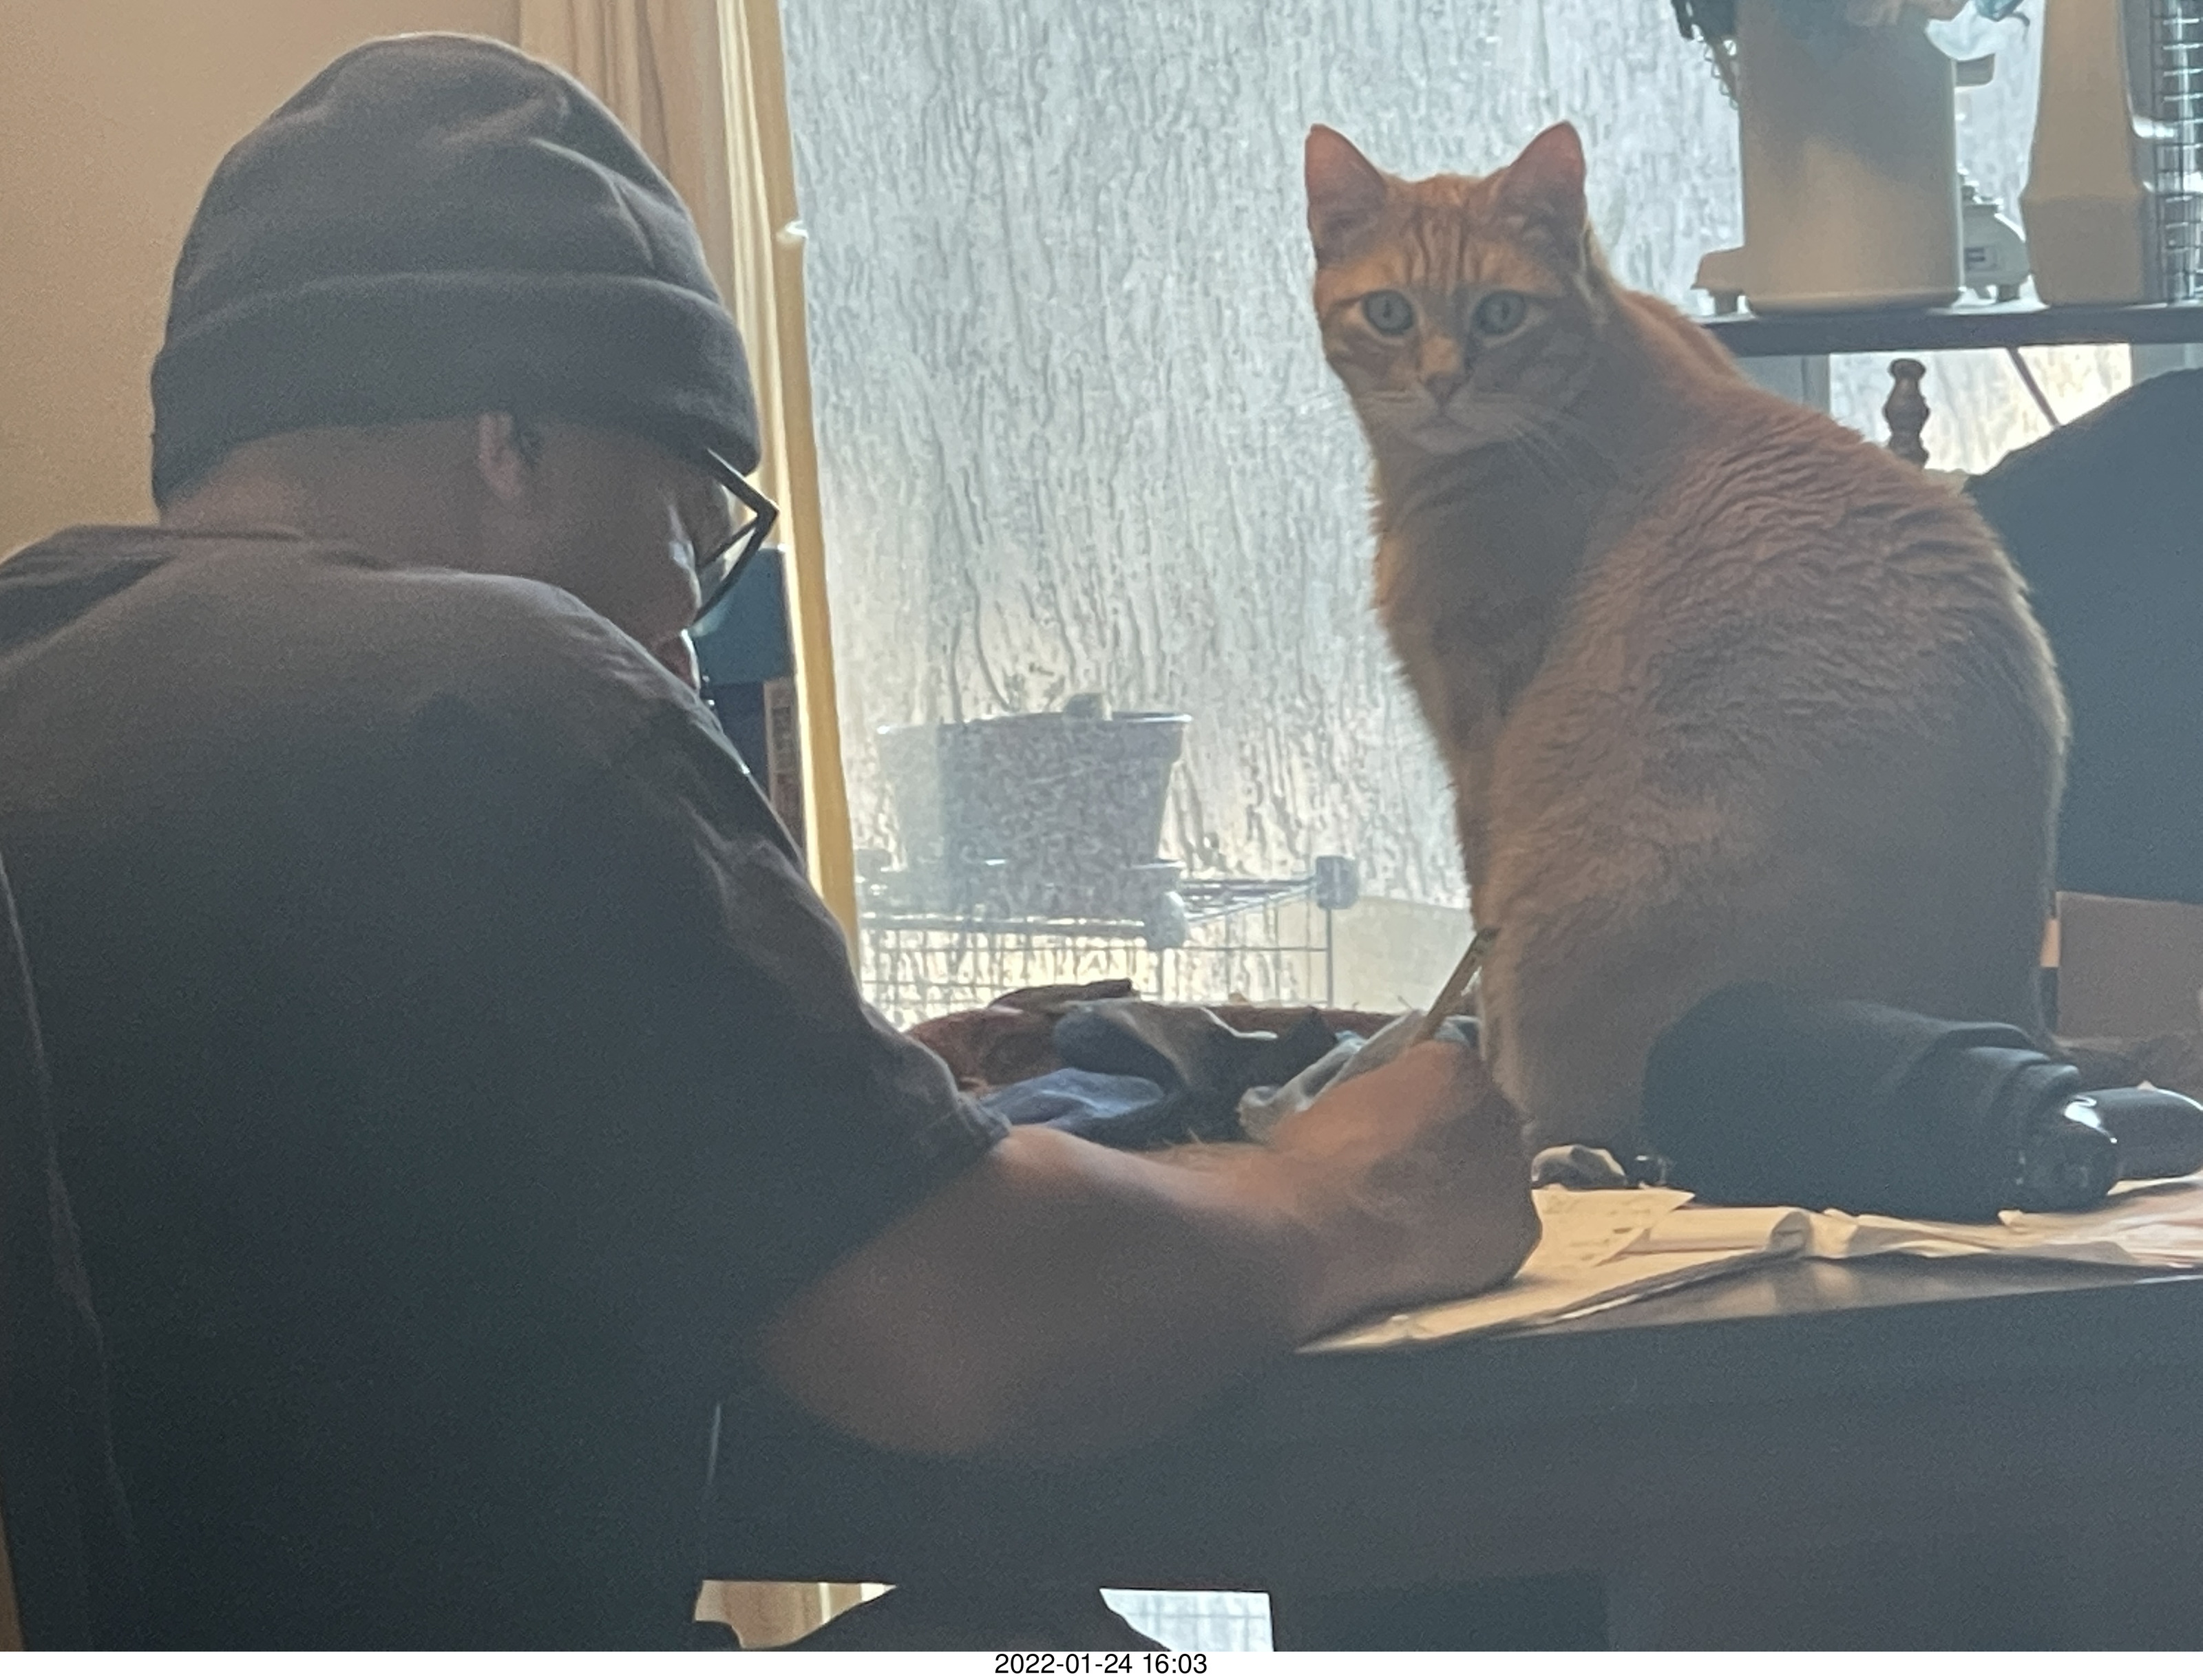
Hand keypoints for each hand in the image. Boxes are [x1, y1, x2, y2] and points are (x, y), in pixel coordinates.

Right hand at [1266, 1039, 1538, 1326]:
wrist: (1318, 1223)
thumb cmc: (1313, 1158)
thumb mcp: (1341, 1099)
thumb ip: (1385, 1100)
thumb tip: (1386, 1120)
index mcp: (1455, 1065)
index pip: (1448, 1080)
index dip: (1417, 1111)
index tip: (1391, 1135)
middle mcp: (1500, 1110)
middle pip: (1481, 1127)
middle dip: (1451, 1149)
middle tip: (1406, 1180)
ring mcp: (1513, 1171)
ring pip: (1494, 1182)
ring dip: (1465, 1196)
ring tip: (1414, 1222)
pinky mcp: (1518, 1230)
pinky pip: (1499, 1233)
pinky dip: (1472, 1243)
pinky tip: (1430, 1253)